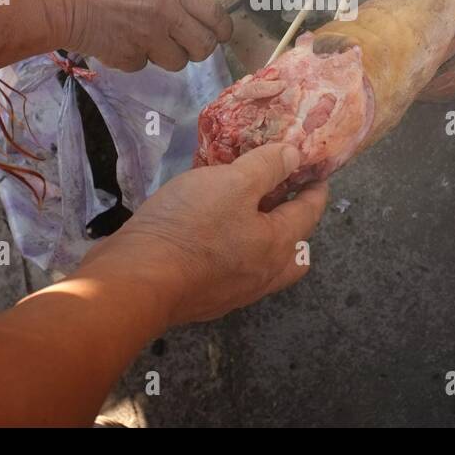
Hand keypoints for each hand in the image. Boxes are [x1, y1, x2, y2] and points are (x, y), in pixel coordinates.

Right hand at [52, 0, 233, 72]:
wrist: (66, 2)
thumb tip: (194, 17)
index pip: (215, 15)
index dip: (222, 30)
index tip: (220, 35)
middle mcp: (166, 14)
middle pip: (204, 46)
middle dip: (198, 50)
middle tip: (185, 45)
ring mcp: (149, 39)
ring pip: (177, 62)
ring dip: (165, 56)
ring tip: (144, 39)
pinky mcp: (130, 59)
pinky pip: (146, 66)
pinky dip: (136, 59)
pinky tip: (120, 42)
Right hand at [82, 143, 327, 324]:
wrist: (136, 278)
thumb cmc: (190, 226)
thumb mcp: (233, 182)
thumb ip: (267, 167)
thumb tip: (295, 157)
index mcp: (277, 245)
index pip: (309, 213)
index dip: (315, 188)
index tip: (319, 172)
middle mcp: (262, 274)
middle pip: (294, 251)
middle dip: (295, 225)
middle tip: (284, 200)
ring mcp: (232, 291)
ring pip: (262, 264)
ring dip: (262, 239)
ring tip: (245, 213)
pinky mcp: (202, 297)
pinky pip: (229, 269)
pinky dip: (231, 249)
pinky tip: (210, 232)